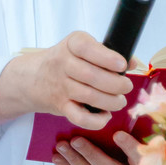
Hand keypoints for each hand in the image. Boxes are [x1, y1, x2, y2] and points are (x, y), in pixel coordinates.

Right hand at [0, 32, 128, 129]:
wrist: (32, 78)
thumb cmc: (65, 60)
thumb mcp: (82, 48)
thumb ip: (107, 52)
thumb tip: (133, 62)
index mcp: (72, 44)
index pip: (87, 49)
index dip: (107, 58)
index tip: (122, 65)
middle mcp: (63, 64)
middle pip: (92, 76)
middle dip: (116, 84)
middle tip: (126, 87)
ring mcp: (60, 86)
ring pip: (89, 96)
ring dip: (111, 102)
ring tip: (119, 101)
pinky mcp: (60, 106)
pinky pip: (79, 117)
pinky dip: (96, 120)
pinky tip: (105, 116)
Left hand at [55, 130, 144, 164]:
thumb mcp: (147, 162)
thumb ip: (137, 146)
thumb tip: (123, 124)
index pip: (138, 158)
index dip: (129, 146)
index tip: (118, 134)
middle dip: (91, 154)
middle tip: (76, 140)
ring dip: (74, 161)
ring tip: (61, 146)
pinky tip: (58, 158)